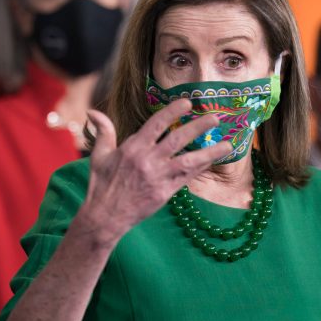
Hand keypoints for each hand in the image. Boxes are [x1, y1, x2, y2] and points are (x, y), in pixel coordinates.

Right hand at [78, 99, 231, 244]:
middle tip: (216, 118)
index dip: (173, 112)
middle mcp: (148, 160)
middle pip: (178, 139)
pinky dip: (201, 168)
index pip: (157, 124)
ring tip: (228, 144)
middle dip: (198, 127)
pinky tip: (213, 160)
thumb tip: (93, 112)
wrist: (105, 217)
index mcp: (133, 147)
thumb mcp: (99, 156)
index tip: (188, 103)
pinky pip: (188, 178)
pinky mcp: (165, 192)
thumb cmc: (102, 185)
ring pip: (189, 160)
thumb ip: (103, 132)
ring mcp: (158, 177)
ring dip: (210, 152)